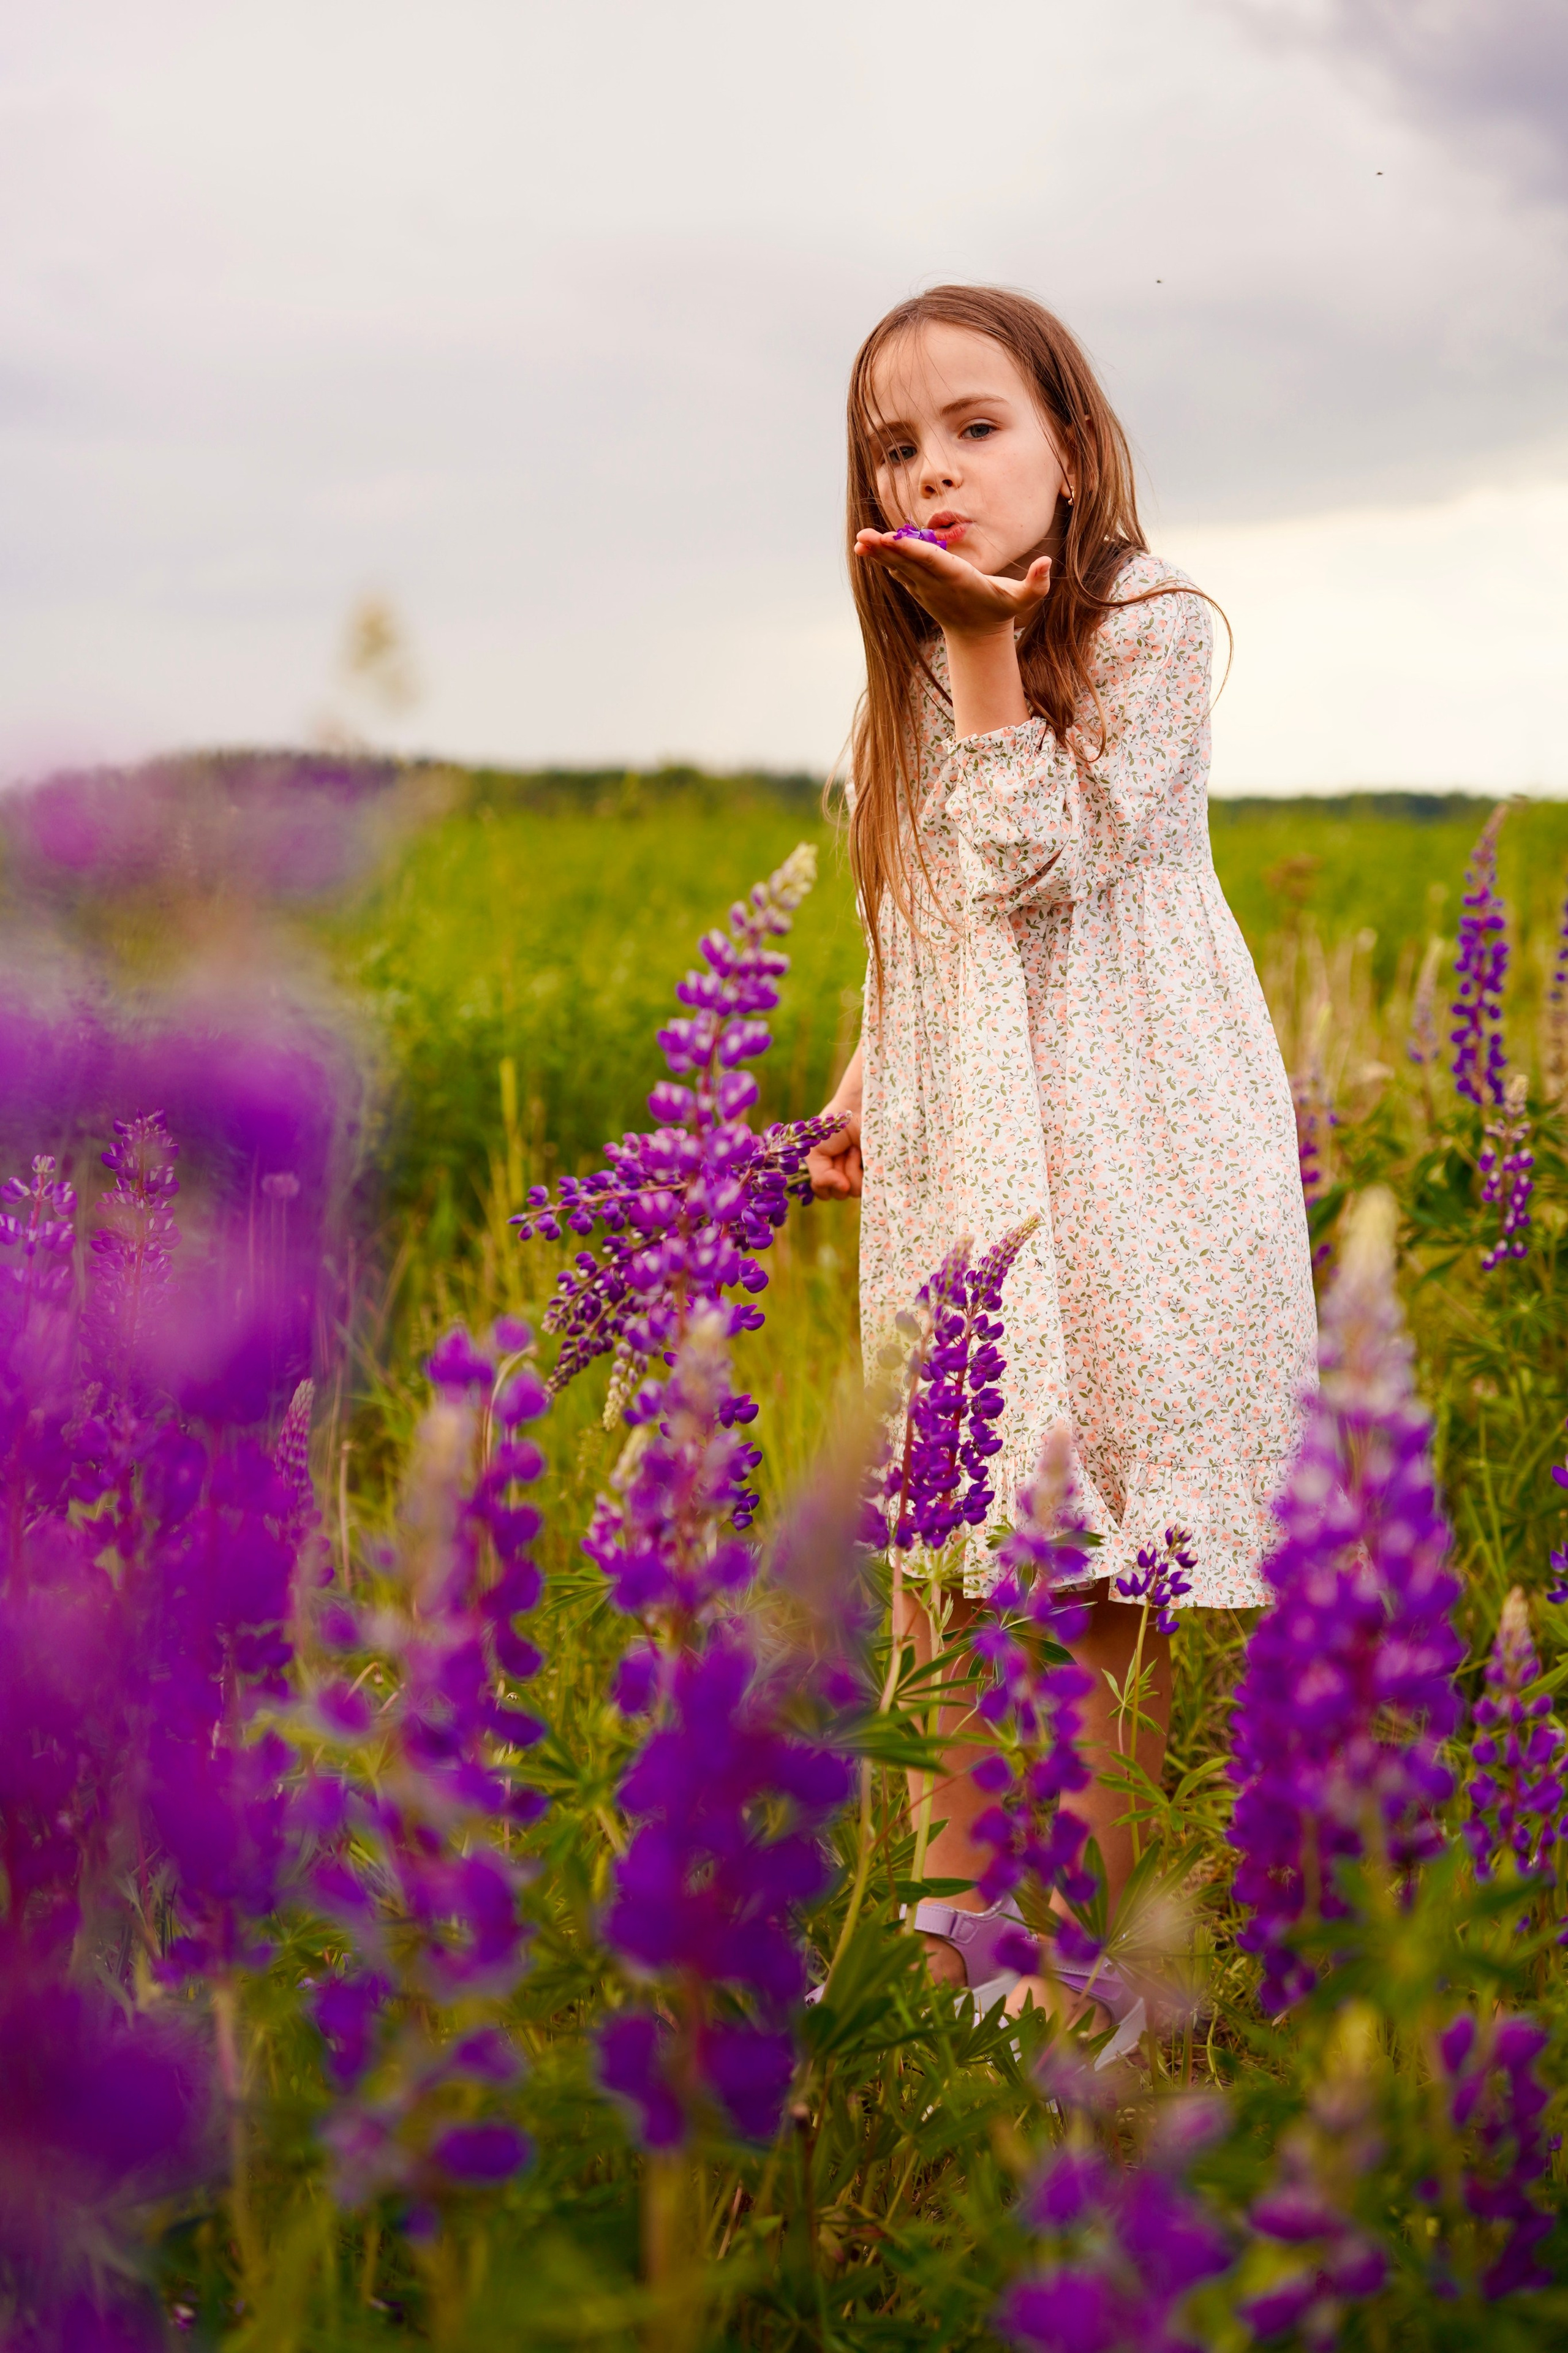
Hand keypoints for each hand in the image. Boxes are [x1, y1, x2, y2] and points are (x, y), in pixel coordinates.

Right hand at [808, 1112, 861, 1199]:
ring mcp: (863, 1175)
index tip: (826, 1160)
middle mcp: (847, 1174)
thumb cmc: (833, 1127)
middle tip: (840, 1151)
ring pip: (850, 1193)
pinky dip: (858, 1171)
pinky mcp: (877, 1173)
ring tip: (852, 1149)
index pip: (824, 1192)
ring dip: (848, 1170)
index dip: (823, 1181)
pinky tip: (860, 1153)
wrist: (855, 1108)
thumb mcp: (815, 1154)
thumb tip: (842, 1189)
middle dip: (835, 1172)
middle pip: (837, 1194)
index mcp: (831, 1169)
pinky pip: (865, 1189)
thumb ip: (820, 1179)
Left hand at [853, 529, 1051, 642]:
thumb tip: (1047, 563)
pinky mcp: (919, 588)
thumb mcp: (1024, 600)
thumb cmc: (1001, 610)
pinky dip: (883, 559)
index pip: (934, 562)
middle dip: (887, 550)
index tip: (894, 540)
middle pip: (909, 563)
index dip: (913, 551)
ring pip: (899, 567)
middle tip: (864, 537)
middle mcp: (937, 584)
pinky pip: (899, 571)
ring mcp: (925, 588)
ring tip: (859, 541)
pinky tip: (867, 547)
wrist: (977, 636)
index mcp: (959, 581)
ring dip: (879, 554)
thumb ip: (1037, 583)